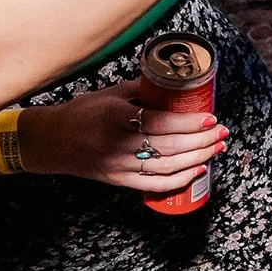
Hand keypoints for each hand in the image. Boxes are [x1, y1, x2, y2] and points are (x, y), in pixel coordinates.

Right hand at [19, 84, 222, 193]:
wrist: (49, 142)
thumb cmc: (80, 113)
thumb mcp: (108, 95)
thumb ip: (140, 90)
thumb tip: (172, 85)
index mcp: (116, 118)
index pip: (161, 123)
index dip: (189, 123)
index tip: (211, 117)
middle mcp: (118, 144)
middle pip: (170, 146)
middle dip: (202, 140)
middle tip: (222, 132)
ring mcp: (119, 166)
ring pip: (167, 167)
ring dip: (198, 158)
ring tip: (217, 147)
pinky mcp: (119, 181)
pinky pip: (155, 185)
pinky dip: (180, 179)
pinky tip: (198, 169)